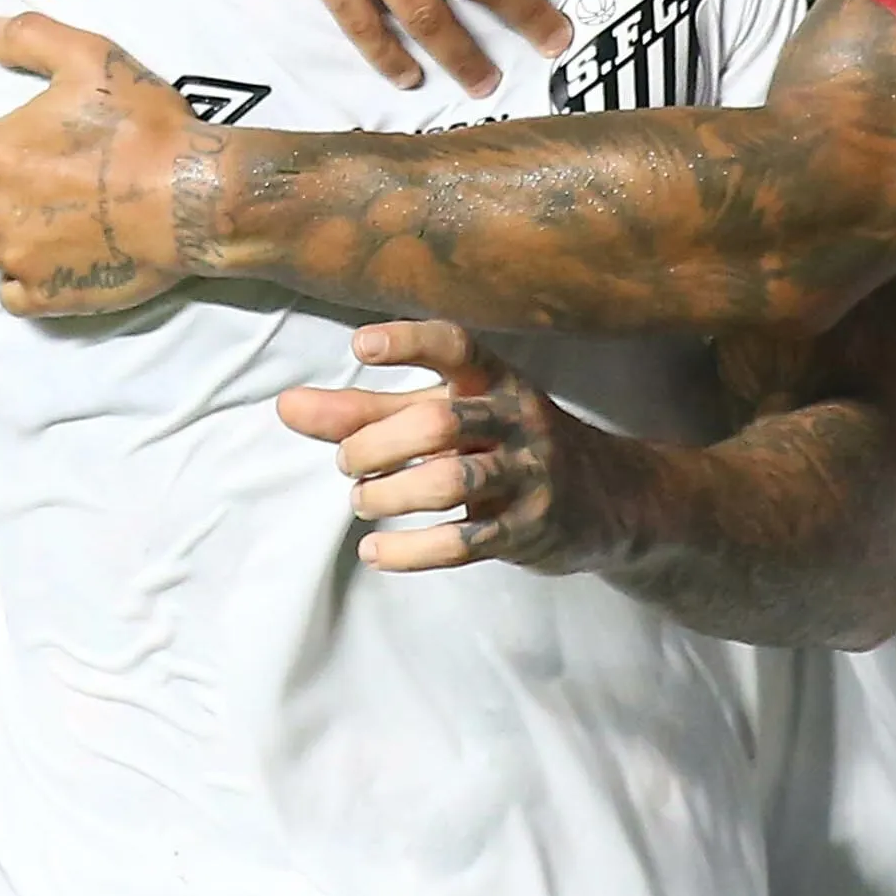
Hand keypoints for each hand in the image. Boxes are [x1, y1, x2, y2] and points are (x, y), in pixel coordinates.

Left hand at [0, 13, 205, 318]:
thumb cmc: (142, 125)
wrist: (193, 197)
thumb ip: (30, 37)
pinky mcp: (47, 294)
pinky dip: (21, 277)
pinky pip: (11, 293)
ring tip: (35, 218)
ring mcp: (19, 257)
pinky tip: (47, 260)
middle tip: (25, 174)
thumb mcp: (91, 57)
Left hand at [275, 321, 635, 573]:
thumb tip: (286, 407)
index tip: (360, 347)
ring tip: (363, 503)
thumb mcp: (447, 416)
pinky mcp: (530, 529)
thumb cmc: (504, 444)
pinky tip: (376, 552)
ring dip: (391, 494)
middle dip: (377, 443)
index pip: (456, 348)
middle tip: (348, 464)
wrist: (609, 497)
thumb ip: (367, 411)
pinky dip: (411, 550)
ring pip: (452, 482)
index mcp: (497, 379)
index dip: (409, 343)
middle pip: (439, 422)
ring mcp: (529, 475)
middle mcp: (518, 419)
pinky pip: (466, 543)